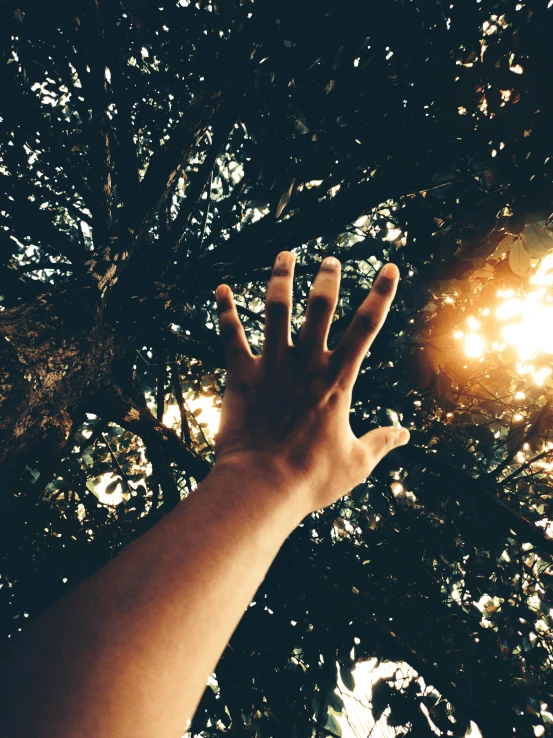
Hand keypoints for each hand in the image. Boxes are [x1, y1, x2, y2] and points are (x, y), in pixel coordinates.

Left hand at [213, 251, 408, 515]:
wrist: (262, 486)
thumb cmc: (311, 478)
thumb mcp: (357, 463)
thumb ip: (381, 443)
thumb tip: (405, 434)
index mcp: (338, 379)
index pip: (366, 327)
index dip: (381, 294)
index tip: (390, 268)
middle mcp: (306, 364)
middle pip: (320, 307)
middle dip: (328, 279)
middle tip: (331, 260)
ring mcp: (272, 366)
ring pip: (277, 310)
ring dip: (281, 279)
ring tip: (286, 256)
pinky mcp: (241, 375)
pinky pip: (231, 336)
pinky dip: (225, 311)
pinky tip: (220, 289)